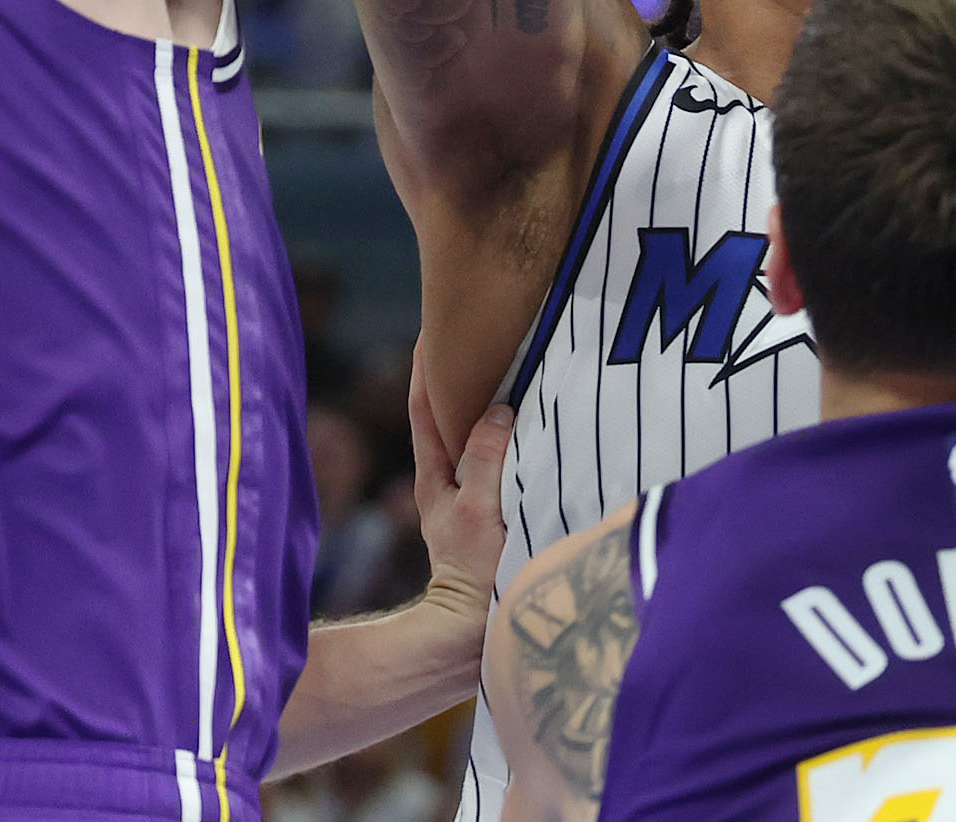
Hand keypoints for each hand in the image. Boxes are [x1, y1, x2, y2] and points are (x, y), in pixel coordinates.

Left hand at [410, 350, 511, 625]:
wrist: (477, 632)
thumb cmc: (475, 572)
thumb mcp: (478, 511)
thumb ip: (485, 458)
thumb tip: (497, 410)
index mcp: (435, 474)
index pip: (424, 406)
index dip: (427, 365)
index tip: (433, 324)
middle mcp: (447, 480)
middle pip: (448, 413)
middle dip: (459, 374)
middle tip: (479, 333)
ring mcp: (468, 497)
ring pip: (473, 435)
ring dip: (485, 402)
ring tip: (510, 366)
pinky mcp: (490, 512)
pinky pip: (497, 458)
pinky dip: (506, 433)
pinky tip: (530, 423)